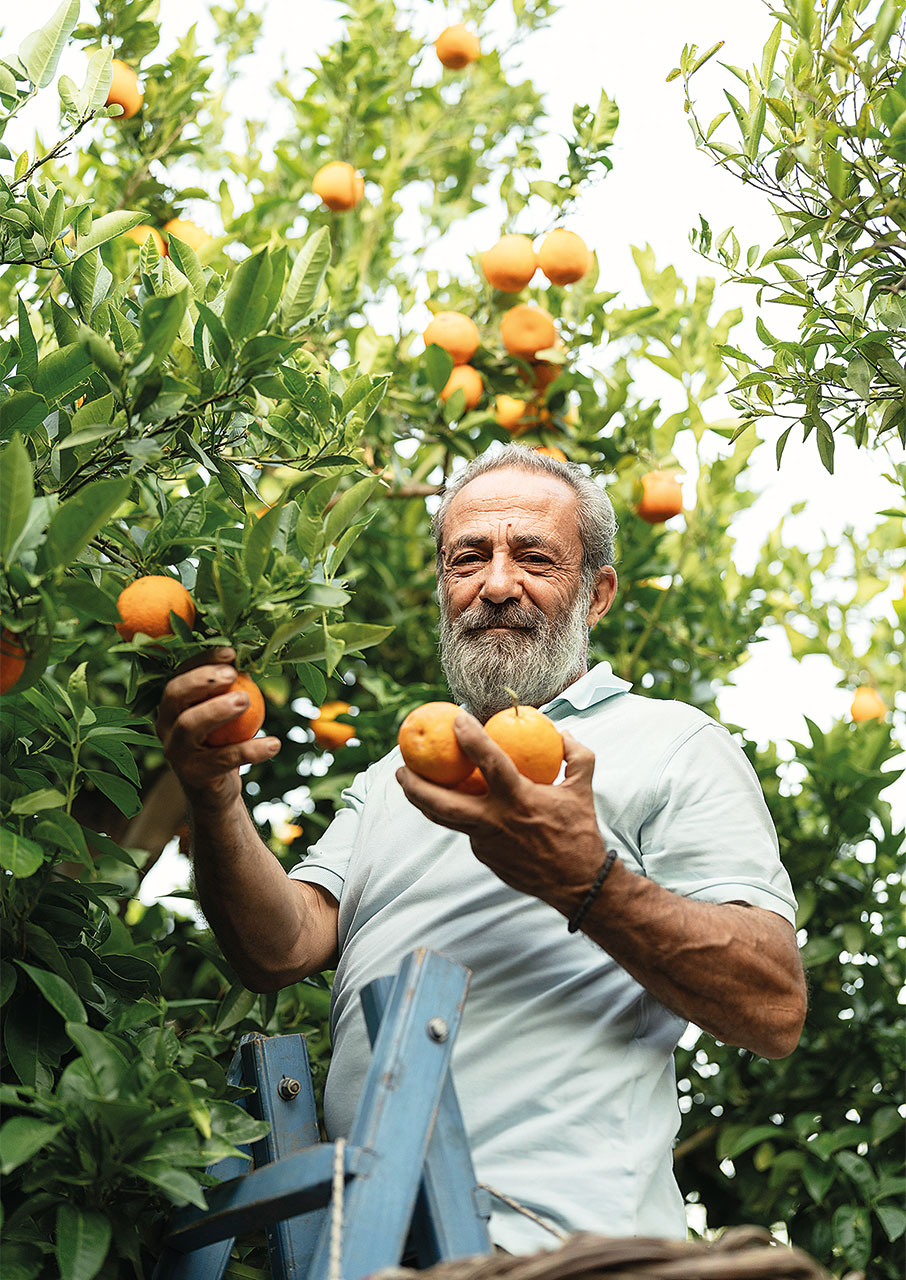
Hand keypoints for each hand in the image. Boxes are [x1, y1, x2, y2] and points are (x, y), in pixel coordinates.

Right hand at [156, 647, 279, 811]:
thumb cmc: (221, 743)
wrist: (214, 791)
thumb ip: (231, 689)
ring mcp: (175, 752)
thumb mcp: (223, 714)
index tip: (230, 652)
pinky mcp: (193, 775)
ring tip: (247, 700)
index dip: (202, 660)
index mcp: (171, 706)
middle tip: (233, 675)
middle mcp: (165, 726)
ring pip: (190, 726)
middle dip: (202, 680)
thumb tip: (253, 655)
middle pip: (174, 695)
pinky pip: (223, 759)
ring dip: (218, 709)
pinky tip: (274, 743)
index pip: (180, 674)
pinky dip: (251, 750)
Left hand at [396, 712, 604, 915]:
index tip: (456, 718)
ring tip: (409, 784)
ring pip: (445, 820)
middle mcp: (496, 822)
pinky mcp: (485, 856)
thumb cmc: (580, 832)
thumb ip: (576, 756)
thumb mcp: (583, 788)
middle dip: (416, 785)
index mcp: (519, 800)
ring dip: (423, 801)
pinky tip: (457, 802)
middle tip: (400, 768)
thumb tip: (562, 733)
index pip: (490, 762)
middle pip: (443, 804)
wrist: (577, 883)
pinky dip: (462, 815)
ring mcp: (486, 842)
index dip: (471, 738)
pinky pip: (468, 830)